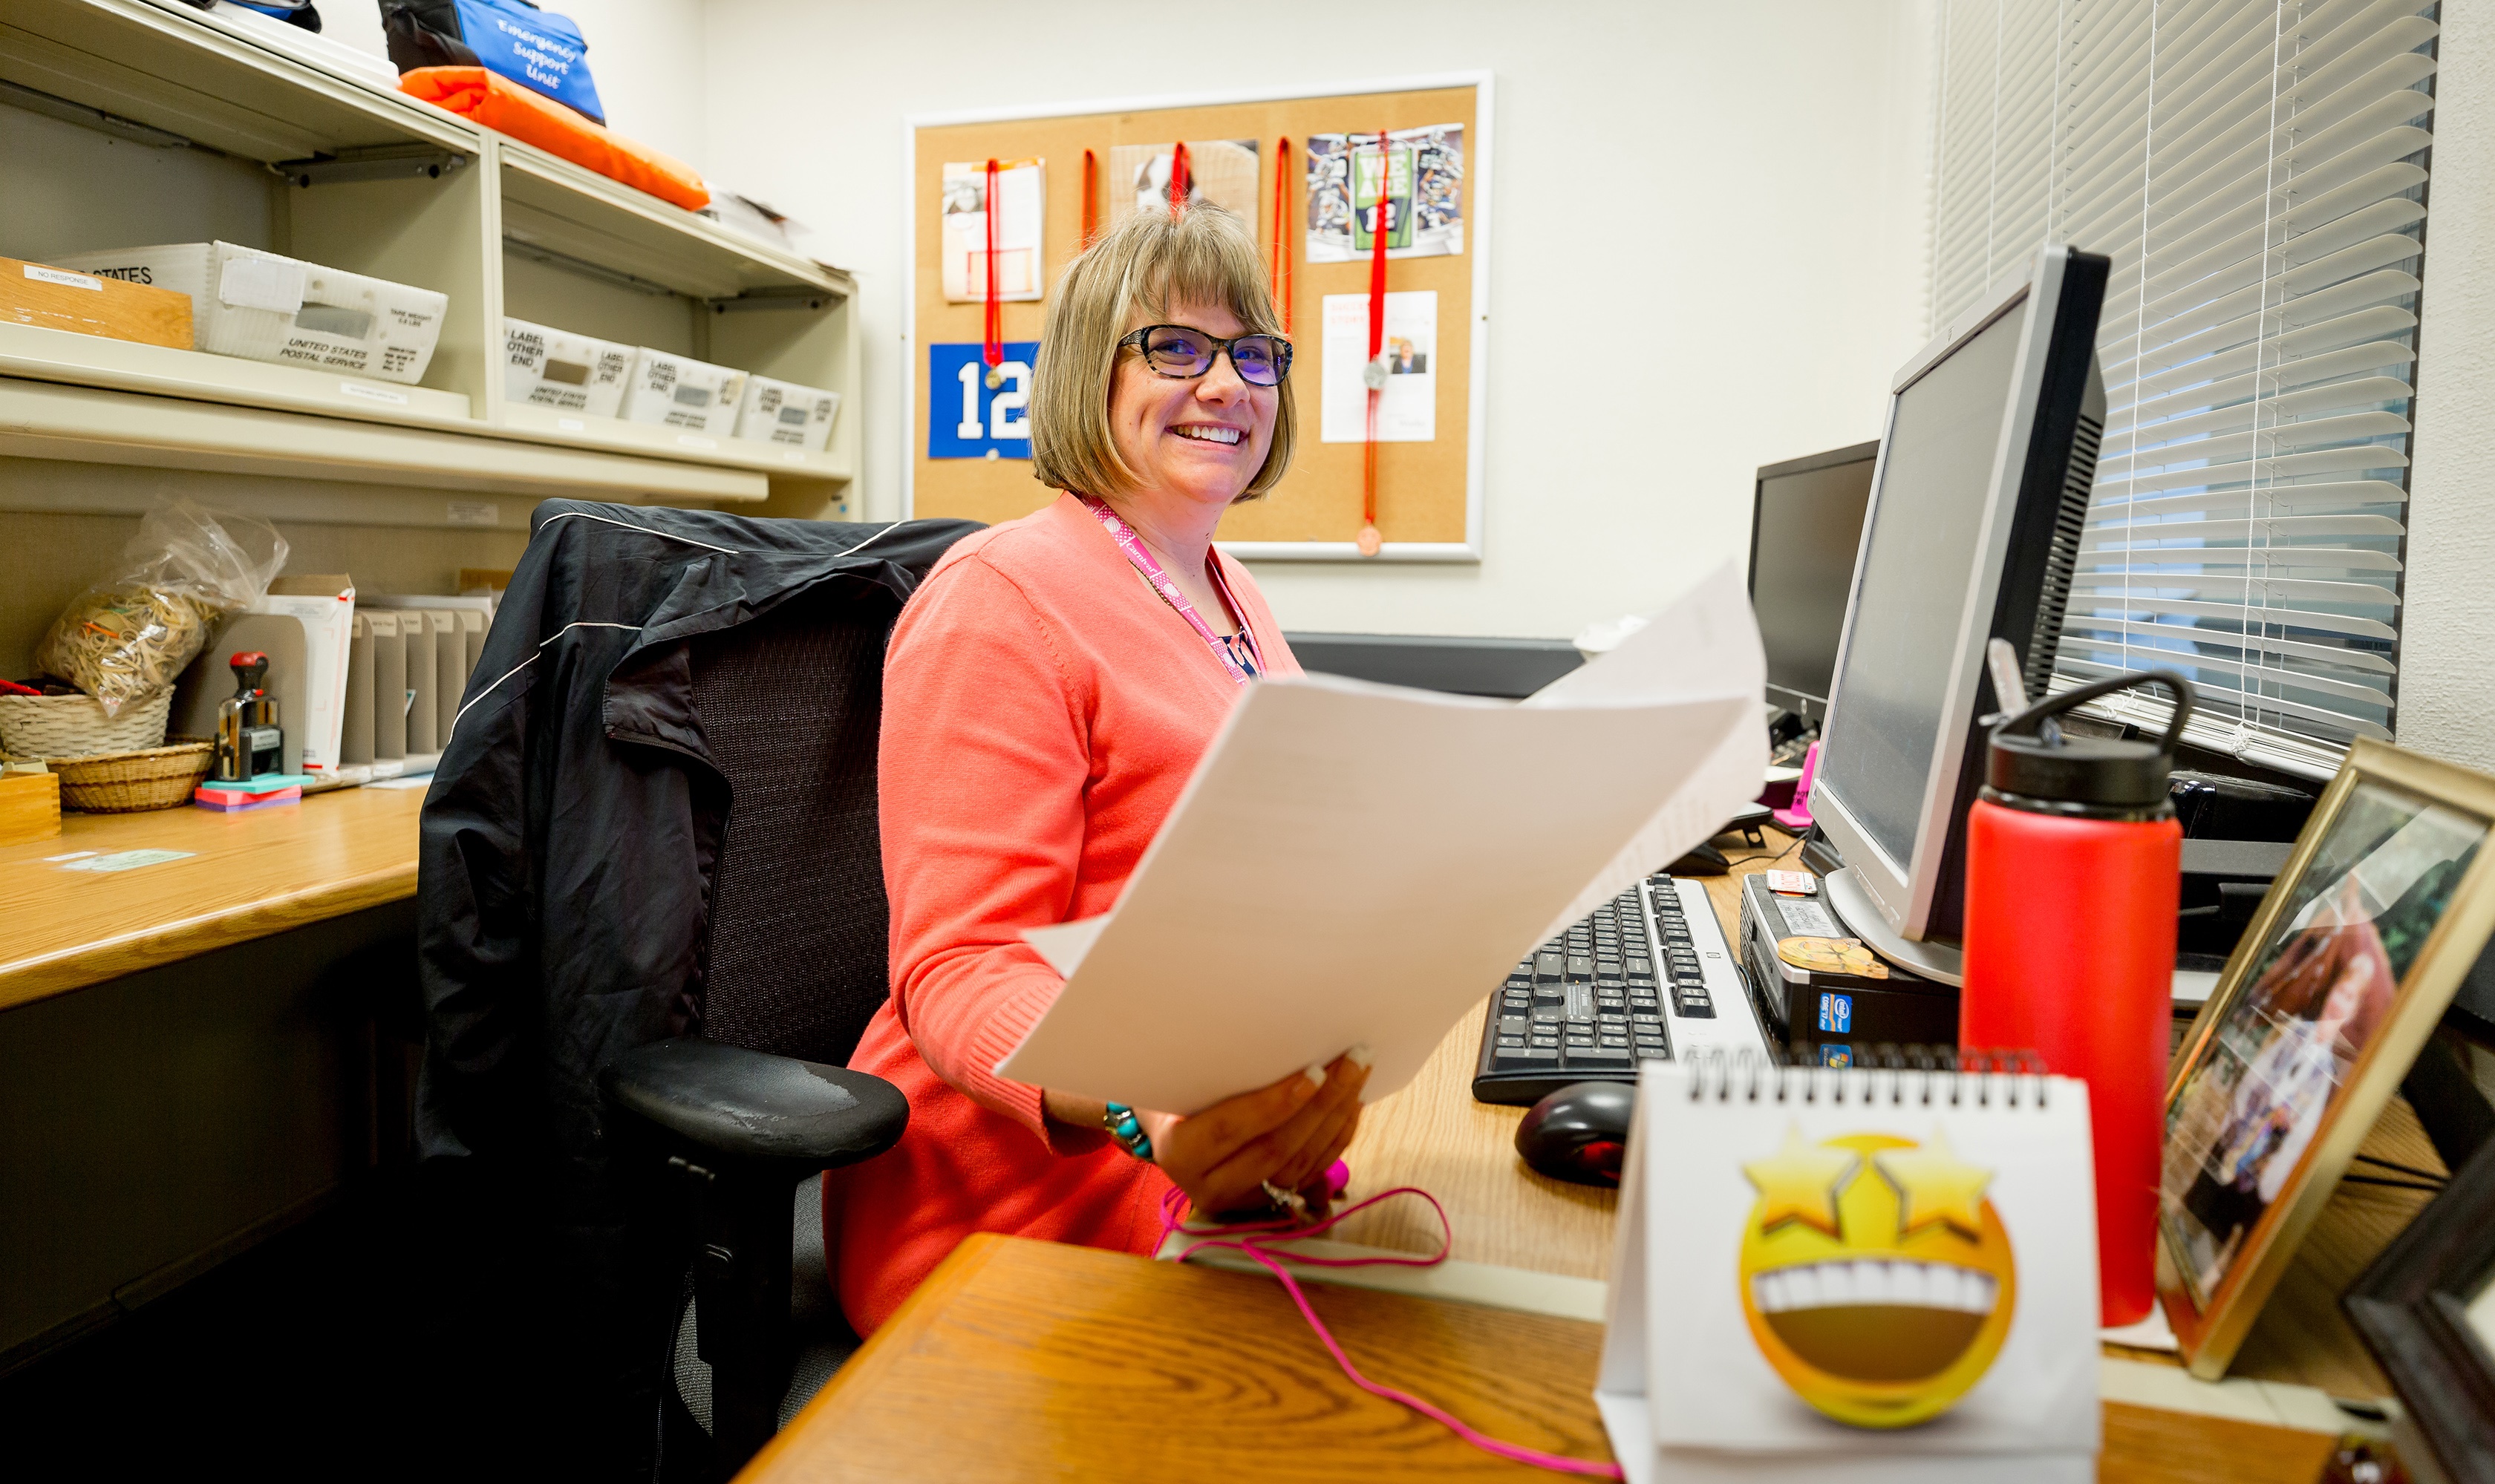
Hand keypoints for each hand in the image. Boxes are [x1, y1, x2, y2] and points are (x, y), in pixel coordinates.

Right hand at [1142, 1050, 1371, 1218]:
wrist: (1172, 1133)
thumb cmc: (1180, 1092)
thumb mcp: (1186, 1081)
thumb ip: (1221, 1076)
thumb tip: (1285, 1052)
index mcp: (1179, 1152)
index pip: (1231, 1128)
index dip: (1275, 1103)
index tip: (1315, 1071)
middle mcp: (1208, 1186)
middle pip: (1275, 1148)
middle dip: (1322, 1103)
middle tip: (1353, 1060)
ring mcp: (1241, 1199)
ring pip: (1299, 1164)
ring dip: (1335, 1119)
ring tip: (1358, 1077)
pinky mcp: (1267, 1202)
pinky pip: (1311, 1173)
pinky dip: (1336, 1139)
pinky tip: (1351, 1105)